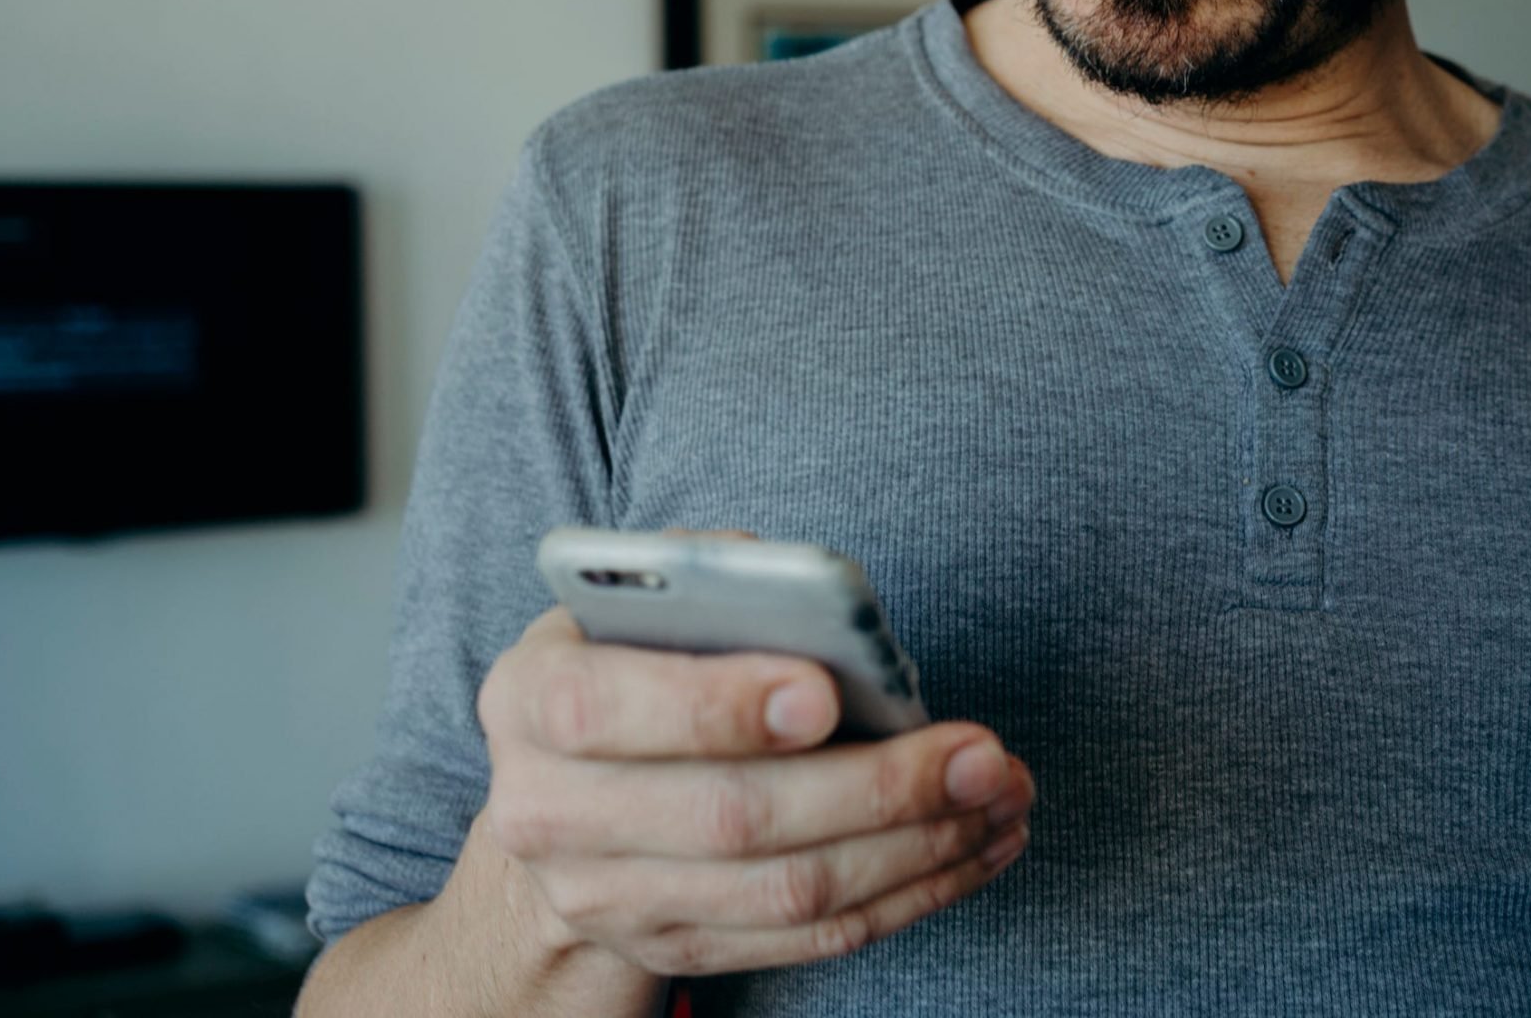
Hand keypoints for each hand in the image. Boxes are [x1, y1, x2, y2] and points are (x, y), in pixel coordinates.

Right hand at [473, 607, 1033, 977]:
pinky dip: (910, 894)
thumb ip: (708, 581)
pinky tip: (977, 844)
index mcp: (528, 700)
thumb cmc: (636, 666)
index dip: (716, 705)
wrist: (569, 797)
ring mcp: (611, 900)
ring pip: (786, 893)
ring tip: (1002, 794)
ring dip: (917, 847)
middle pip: (726, 818)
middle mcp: (548, 813)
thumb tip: (800, 586)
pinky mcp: (681, 949)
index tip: (826, 691)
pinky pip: (812, 938)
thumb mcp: (641, 605)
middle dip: (875, 788)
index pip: (602, 710)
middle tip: (981, 753)